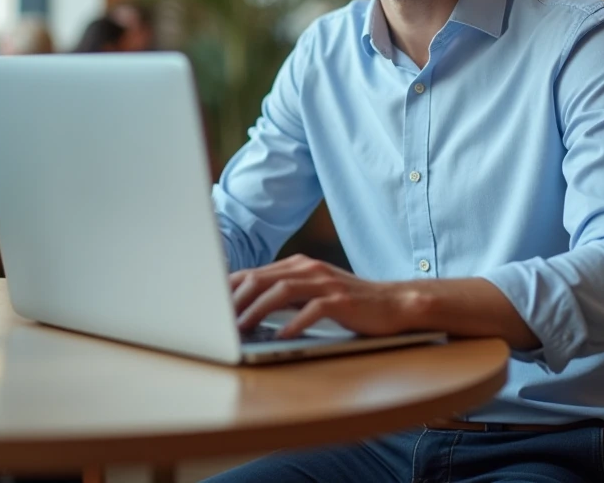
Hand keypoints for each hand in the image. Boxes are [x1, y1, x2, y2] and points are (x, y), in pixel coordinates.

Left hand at [230, 254, 424, 338]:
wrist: (394, 303)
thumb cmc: (351, 303)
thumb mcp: (314, 294)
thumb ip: (286, 296)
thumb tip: (248, 310)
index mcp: (299, 266)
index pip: (254, 273)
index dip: (229, 288)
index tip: (209, 306)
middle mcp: (310, 269)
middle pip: (262, 279)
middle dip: (236, 300)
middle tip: (219, 322)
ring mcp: (326, 283)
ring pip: (281, 291)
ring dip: (256, 311)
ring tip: (240, 329)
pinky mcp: (342, 300)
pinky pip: (313, 310)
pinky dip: (294, 324)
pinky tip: (281, 337)